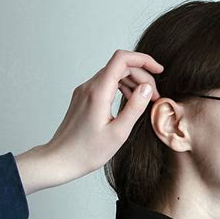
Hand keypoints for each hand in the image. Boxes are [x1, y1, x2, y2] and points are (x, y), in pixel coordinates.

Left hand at [15, 49, 162, 194]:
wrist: (60, 159)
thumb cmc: (87, 152)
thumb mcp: (118, 133)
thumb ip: (134, 108)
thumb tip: (148, 88)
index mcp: (98, 92)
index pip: (122, 59)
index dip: (143, 60)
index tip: (159, 70)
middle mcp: (89, 87)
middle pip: (120, 66)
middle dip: (142, 76)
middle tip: (155, 97)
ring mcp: (84, 91)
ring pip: (113, 74)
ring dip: (133, 82)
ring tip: (145, 101)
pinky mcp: (83, 98)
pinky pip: (105, 84)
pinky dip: (121, 87)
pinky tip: (129, 102)